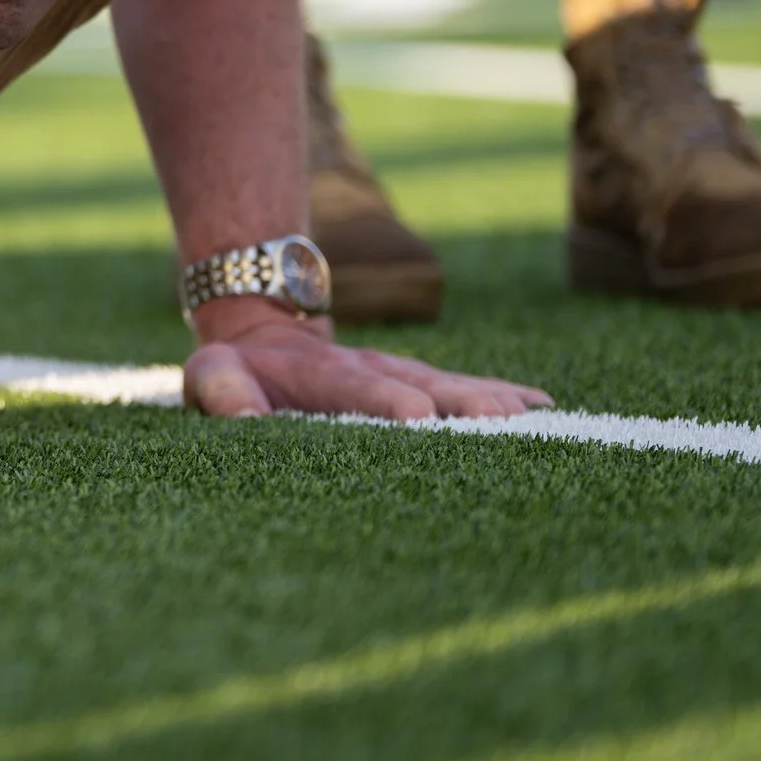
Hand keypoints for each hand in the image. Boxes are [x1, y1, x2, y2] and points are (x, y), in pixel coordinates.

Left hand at [183, 301, 552, 420]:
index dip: (385, 401)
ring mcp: (405, 375)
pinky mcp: (425, 385)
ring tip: (535, 420)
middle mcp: (375, 370)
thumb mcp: (212, 376)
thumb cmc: (237, 373)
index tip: (418, 416)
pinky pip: (469, 389)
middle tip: (499, 421)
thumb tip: (242, 420)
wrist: (266, 338)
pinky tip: (548, 411)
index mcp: (322, 375)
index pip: (356, 387)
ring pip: (454, 387)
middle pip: (423, 384)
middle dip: (458, 402)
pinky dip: (507, 398)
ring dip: (492, 403)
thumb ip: (222, 391)